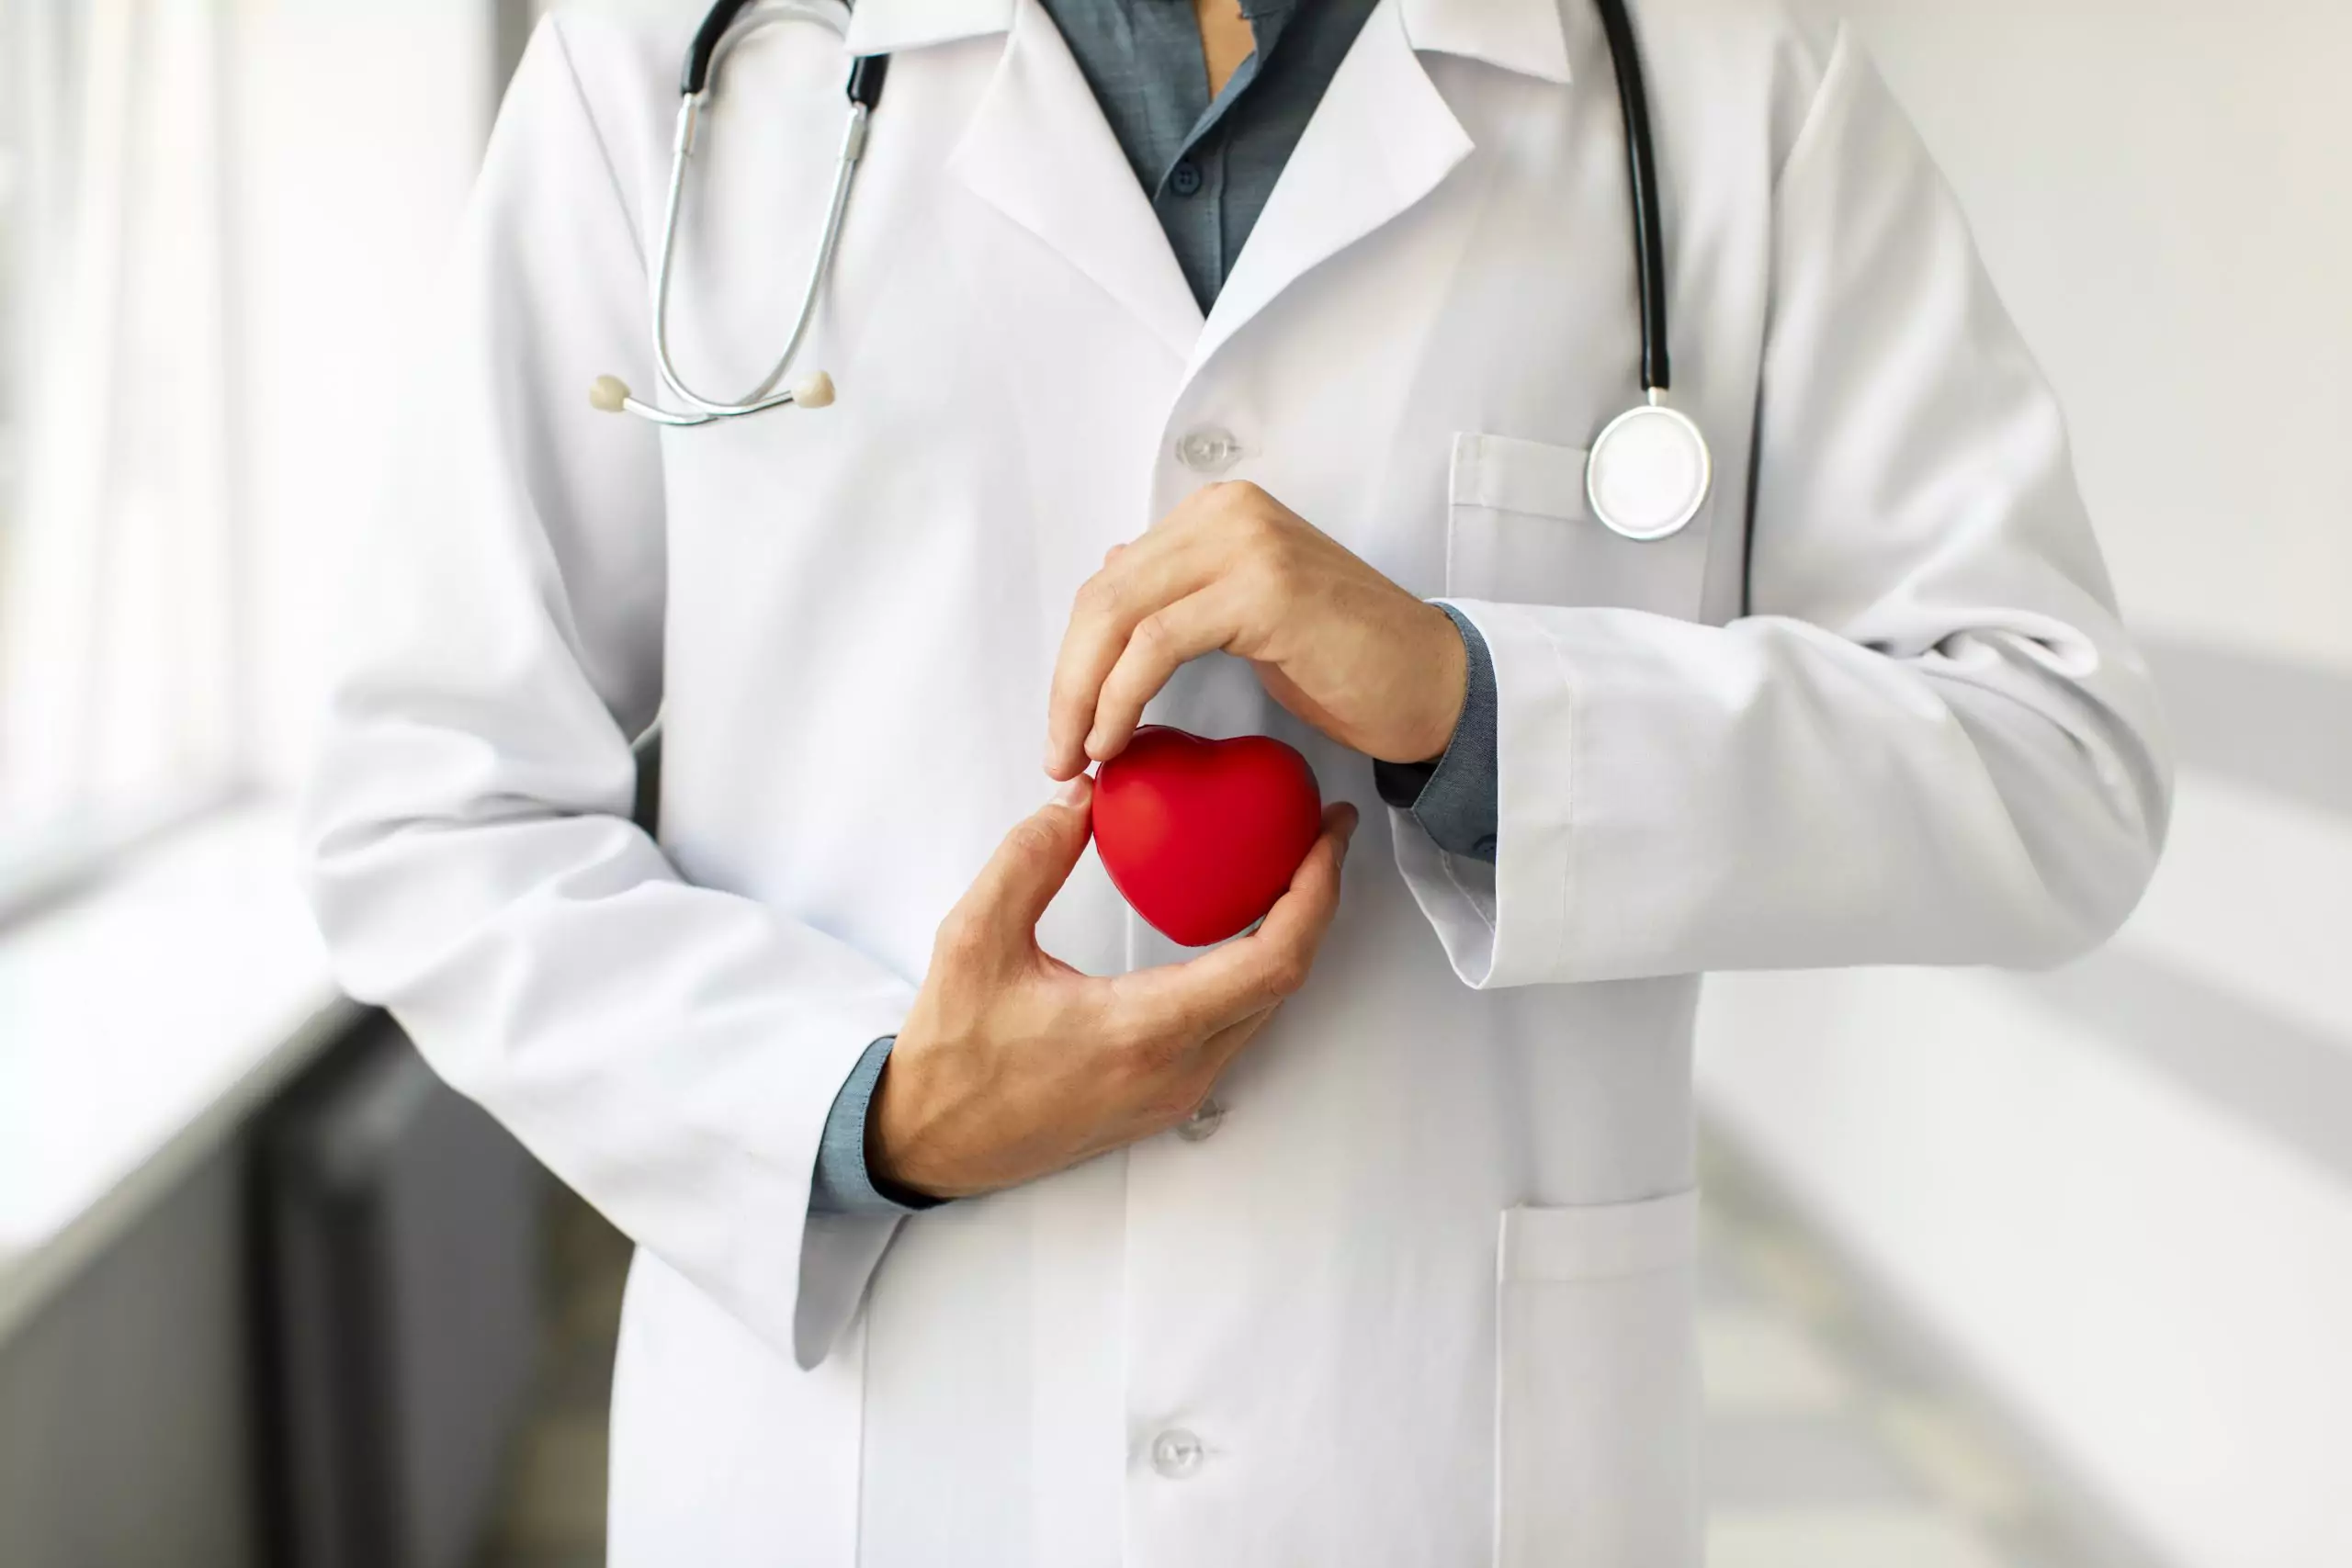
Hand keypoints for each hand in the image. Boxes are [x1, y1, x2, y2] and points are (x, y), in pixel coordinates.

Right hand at [869, 775, 1357, 1200]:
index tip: (1326, 835)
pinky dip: (1255, 966)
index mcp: (1142, 1032)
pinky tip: (1241, 921)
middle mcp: (1177, 1070)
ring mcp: (1178, 1090)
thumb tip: (1085, 798)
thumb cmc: (952, 1057)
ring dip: (1290, 934)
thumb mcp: (972, 942)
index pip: (1271, 962)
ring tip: (1289, 866)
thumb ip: (1029, 860)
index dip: (1314, 891)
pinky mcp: (1168, 1096)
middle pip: (1285, 981)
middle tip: (1319, 833)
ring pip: (1266, 1005)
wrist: (932, 1142)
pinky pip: (1238, 1022)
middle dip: (1316, 900)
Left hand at [1043, 482, 1466, 778]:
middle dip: (1067, 680)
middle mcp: (1226, 513)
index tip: (1065, 724)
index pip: (1112, 581)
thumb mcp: (1246, 612)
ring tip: (1078, 756)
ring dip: (1083, 695)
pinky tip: (1115, 739)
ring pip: (1118, 614)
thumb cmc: (1345, 661)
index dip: (1074, 658)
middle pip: (1104, 596)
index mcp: (1217, 513)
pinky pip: (1156, 643)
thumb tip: (1111, 581)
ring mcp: (1246, 544)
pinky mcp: (1262, 589)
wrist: (1432, 684)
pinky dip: (1121, 696)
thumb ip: (1184, 591)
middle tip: (1056, 753)